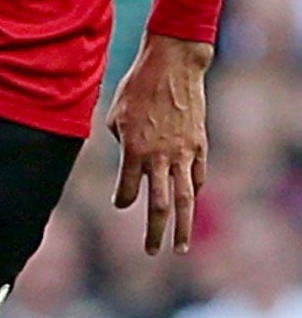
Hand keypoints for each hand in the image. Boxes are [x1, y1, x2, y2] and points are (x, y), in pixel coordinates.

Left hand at [107, 32, 213, 254]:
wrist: (173, 66)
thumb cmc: (137, 88)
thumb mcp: (116, 115)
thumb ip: (121, 143)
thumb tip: (129, 160)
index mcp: (134, 151)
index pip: (128, 190)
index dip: (123, 200)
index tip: (121, 204)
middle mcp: (159, 157)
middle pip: (158, 205)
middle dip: (153, 232)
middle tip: (150, 252)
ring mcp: (183, 154)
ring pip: (184, 199)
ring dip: (182, 227)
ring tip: (180, 248)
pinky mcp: (200, 146)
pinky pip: (198, 177)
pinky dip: (193, 192)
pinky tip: (190, 203)